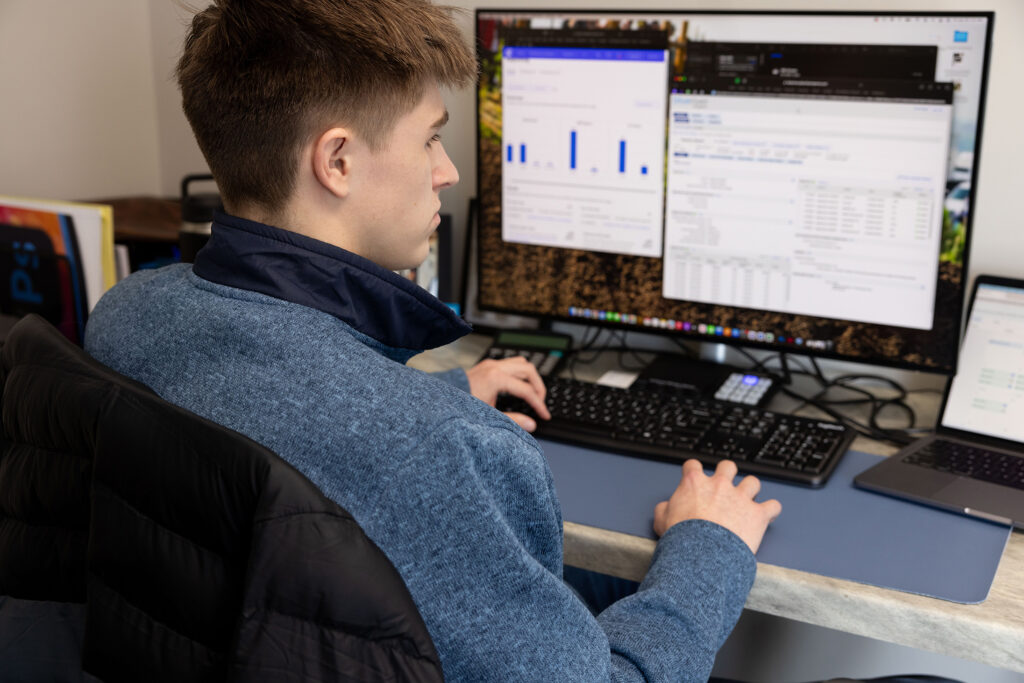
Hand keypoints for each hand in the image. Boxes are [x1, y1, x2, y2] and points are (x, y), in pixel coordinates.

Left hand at [465, 357, 550, 431]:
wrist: (441, 399)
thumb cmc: (460, 406)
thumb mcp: (489, 416)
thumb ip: (513, 420)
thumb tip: (531, 424)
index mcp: (496, 378)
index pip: (527, 390)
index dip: (539, 404)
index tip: (544, 415)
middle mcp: (495, 367)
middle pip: (529, 370)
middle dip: (538, 387)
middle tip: (540, 402)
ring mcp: (491, 364)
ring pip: (521, 362)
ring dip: (530, 377)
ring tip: (532, 393)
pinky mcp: (487, 365)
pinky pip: (511, 363)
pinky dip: (519, 373)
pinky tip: (519, 386)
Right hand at [653, 459, 780, 553]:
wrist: (703, 554)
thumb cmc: (682, 538)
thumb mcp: (661, 521)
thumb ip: (664, 509)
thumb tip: (665, 508)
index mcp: (695, 483)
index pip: (693, 465)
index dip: (694, 471)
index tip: (695, 477)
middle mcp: (720, 485)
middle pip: (727, 466)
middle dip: (727, 473)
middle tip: (725, 485)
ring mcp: (741, 498)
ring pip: (753, 482)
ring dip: (751, 489)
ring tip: (749, 499)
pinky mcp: (758, 514)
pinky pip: (773, 506)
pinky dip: (771, 510)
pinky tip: (768, 514)